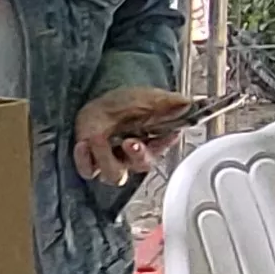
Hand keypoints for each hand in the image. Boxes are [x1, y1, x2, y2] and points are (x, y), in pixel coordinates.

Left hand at [74, 85, 189, 182]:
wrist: (100, 103)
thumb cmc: (127, 104)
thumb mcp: (150, 98)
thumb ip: (170, 103)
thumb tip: (191, 102)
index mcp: (152, 143)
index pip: (163, 147)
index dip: (163, 144)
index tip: (164, 134)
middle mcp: (134, 157)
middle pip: (141, 165)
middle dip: (138, 155)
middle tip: (132, 143)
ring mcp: (112, 161)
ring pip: (114, 174)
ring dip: (106, 157)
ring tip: (99, 137)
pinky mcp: (91, 162)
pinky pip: (88, 170)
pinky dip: (84, 160)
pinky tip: (83, 144)